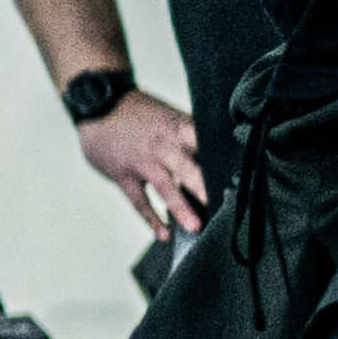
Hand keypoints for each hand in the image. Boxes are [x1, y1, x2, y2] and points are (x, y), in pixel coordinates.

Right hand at [77, 88, 209, 236]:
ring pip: (164, 187)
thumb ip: (189, 136)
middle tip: (221, 205)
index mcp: (178, 127)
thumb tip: (217, 158)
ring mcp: (141, 161)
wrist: (96, 103)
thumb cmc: (138, 112)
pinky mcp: (122, 175)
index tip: (240, 176)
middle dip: (203, 186)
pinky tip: (164, 234)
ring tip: (195, 227)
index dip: (222, 159)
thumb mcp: (167, 115)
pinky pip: (139, 200)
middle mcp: (162, 145)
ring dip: (180, 208)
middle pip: (187, 167)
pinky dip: (151, 218)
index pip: (205, 144)